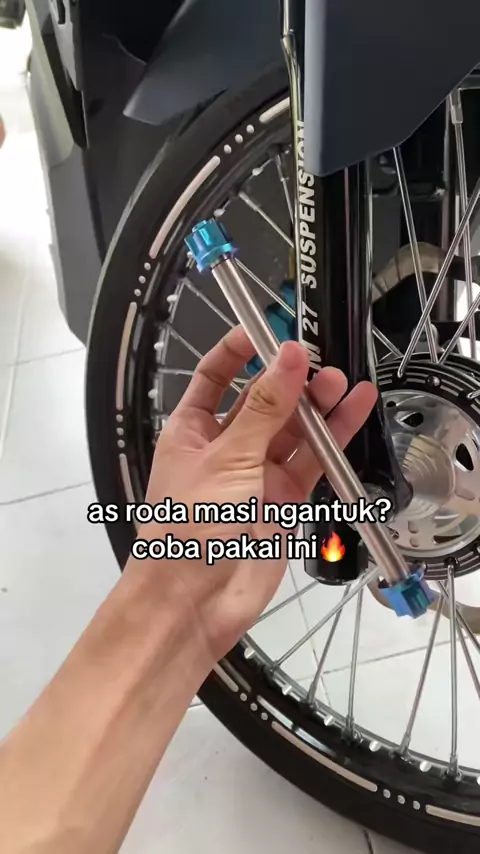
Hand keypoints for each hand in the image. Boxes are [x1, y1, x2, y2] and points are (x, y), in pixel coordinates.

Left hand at [127, 327, 376, 664]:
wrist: (195, 601)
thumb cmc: (188, 526)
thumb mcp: (227, 458)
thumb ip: (263, 408)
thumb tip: (288, 357)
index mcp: (191, 430)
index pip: (214, 376)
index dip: (239, 350)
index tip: (269, 329)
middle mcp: (225, 447)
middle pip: (262, 400)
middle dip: (290, 380)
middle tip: (320, 363)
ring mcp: (256, 473)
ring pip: (293, 429)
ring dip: (317, 406)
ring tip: (343, 383)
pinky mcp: (284, 499)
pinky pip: (312, 460)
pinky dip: (333, 438)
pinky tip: (355, 411)